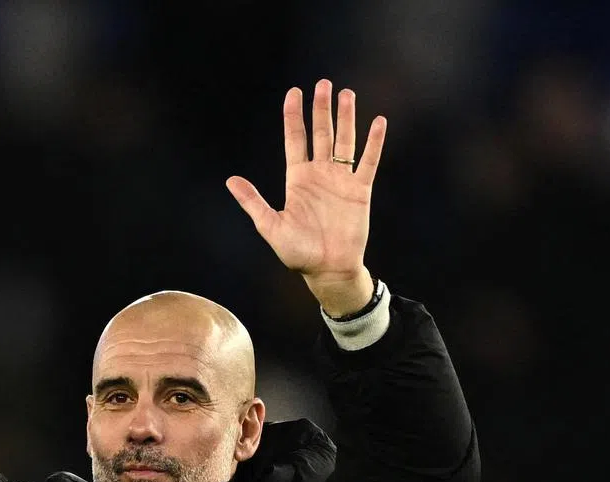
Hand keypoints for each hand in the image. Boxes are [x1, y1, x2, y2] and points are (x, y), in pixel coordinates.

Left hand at [226, 80, 386, 314]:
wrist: (328, 270)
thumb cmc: (298, 252)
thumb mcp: (270, 226)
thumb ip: (253, 202)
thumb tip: (230, 181)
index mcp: (296, 179)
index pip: (295, 139)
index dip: (293, 116)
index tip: (294, 93)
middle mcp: (318, 174)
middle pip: (320, 133)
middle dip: (321, 108)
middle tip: (323, 84)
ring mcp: (340, 181)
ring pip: (344, 141)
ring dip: (346, 118)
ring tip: (346, 94)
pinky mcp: (359, 191)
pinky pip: (368, 161)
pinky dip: (374, 142)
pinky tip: (378, 122)